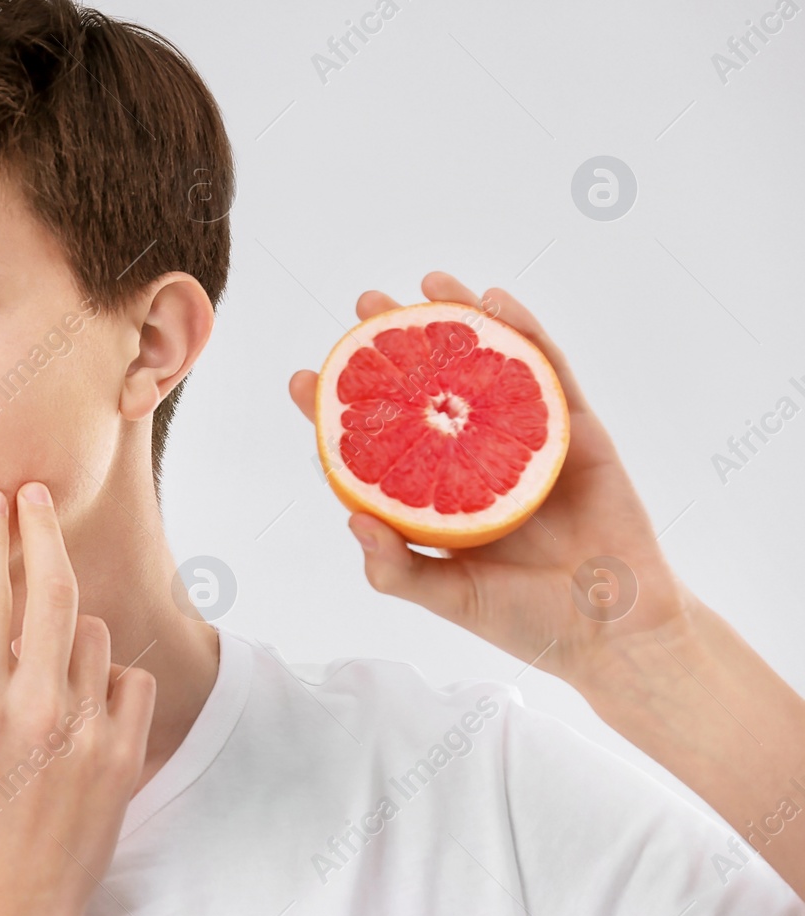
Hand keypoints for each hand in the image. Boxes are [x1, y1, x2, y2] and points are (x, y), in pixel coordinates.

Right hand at [0, 482, 156, 915]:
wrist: (8, 912)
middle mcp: (35, 712)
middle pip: (53, 591)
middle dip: (43, 531)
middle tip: (36, 498)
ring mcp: (86, 734)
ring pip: (93, 635)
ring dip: (69, 626)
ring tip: (43, 655)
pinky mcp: (124, 758)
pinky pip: (131, 680)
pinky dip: (109, 676)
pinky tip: (81, 695)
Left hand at [288, 271, 696, 690]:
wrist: (614, 634)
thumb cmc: (526, 623)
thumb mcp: (448, 598)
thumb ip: (395, 569)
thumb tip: (350, 519)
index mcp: (437, 494)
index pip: (379, 441)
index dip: (339, 408)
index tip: (302, 378)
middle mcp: (475, 458)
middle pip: (430, 387)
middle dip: (396, 343)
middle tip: (365, 304)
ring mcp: (524, 438)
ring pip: (487, 365)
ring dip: (459, 317)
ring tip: (427, 281)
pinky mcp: (575, 431)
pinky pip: (548, 371)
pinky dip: (524, 330)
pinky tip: (496, 300)